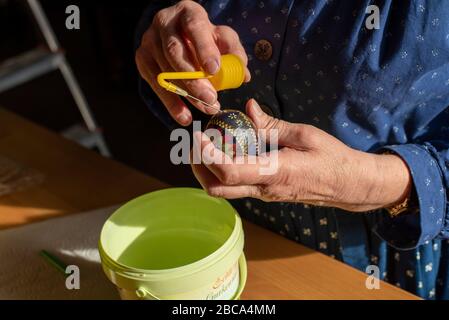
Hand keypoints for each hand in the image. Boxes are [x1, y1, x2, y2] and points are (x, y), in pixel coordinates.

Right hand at [136, 0, 249, 125]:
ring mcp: (149, 41)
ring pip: (165, 71)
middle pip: (175, 52)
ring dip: (187, 94)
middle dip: (194, 79)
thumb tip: (243, 75)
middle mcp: (164, 22)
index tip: (215, 69)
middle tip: (212, 99)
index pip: (194, 27)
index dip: (204, 48)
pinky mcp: (142, 59)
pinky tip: (185, 116)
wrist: (178, 32)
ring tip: (207, 108)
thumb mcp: (222, 37)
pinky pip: (156, 85)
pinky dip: (171, 103)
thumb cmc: (204, 36)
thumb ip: (234, 52)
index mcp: (187, 12)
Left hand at [192, 99, 411, 211]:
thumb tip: (247, 108)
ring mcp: (263, 194)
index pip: (229, 172)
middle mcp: (264, 188)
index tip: (200, 136)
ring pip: (223, 190)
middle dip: (198, 166)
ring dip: (207, 170)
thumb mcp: (304, 135)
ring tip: (207, 144)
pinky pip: (235, 186)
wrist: (348, 185)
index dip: (208, 156)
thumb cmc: (332, 158)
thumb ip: (272, 124)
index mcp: (275, 172)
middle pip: (217, 188)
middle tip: (196, 141)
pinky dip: (222, 170)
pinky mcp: (265, 193)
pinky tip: (227, 151)